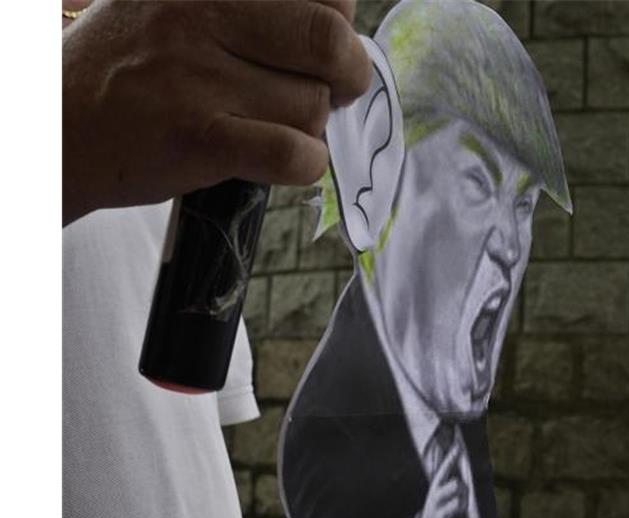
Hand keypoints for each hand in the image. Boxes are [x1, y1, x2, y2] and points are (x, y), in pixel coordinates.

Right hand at [63, 0, 371, 224]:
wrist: (54, 129)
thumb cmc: (133, 72)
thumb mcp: (176, 7)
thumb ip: (248, 8)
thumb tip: (342, 22)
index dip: (339, 20)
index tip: (323, 45)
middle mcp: (197, 15)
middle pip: (327, 40)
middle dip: (348, 73)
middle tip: (335, 91)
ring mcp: (195, 76)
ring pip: (312, 105)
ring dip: (310, 126)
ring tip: (274, 126)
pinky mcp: (196, 137)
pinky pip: (292, 154)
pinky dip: (305, 164)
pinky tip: (284, 160)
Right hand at [413, 438, 469, 517]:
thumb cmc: (436, 512)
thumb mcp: (437, 497)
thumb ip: (449, 484)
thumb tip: (460, 466)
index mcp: (435, 490)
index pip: (443, 471)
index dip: (451, 459)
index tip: (457, 446)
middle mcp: (435, 500)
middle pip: (455, 485)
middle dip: (463, 489)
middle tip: (463, 496)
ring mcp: (438, 515)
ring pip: (458, 504)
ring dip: (462, 507)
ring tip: (459, 511)